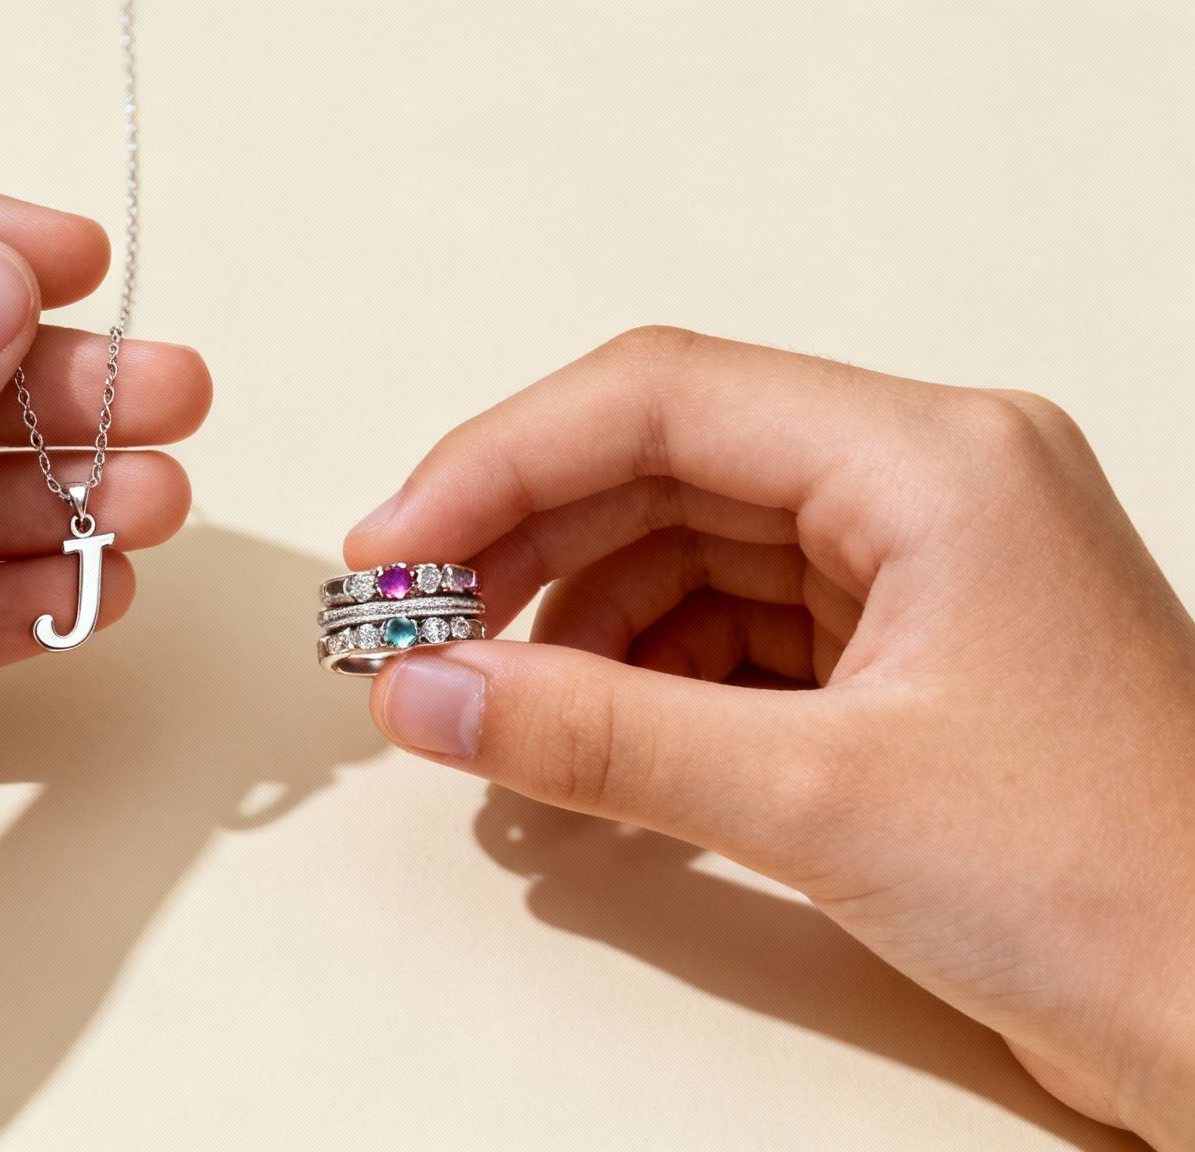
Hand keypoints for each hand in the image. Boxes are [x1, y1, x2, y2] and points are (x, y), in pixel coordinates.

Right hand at [349, 327, 1194, 1144]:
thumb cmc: (1126, 888)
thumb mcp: (821, 796)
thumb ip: (601, 735)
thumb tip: (431, 690)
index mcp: (935, 462)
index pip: (663, 398)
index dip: (500, 463)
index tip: (393, 549)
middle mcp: (927, 490)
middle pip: (662, 467)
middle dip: (521, 546)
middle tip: (410, 630)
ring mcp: (919, 574)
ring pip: (686, 552)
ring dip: (572, 626)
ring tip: (485, 708)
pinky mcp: (905, 660)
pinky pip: (730, 633)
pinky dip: (640, 682)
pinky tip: (583, 742)